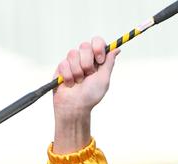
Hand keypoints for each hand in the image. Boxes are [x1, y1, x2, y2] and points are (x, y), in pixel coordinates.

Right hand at [52, 37, 119, 152]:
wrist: (75, 107)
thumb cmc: (91, 96)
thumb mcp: (103, 79)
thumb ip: (109, 63)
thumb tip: (116, 48)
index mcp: (96, 61)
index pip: (97, 42)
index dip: (98, 47)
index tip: (99, 59)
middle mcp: (84, 59)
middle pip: (84, 45)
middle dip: (87, 62)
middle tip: (88, 75)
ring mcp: (72, 62)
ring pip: (73, 54)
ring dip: (78, 71)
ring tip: (78, 82)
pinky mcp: (61, 67)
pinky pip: (64, 64)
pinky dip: (69, 77)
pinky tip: (69, 84)